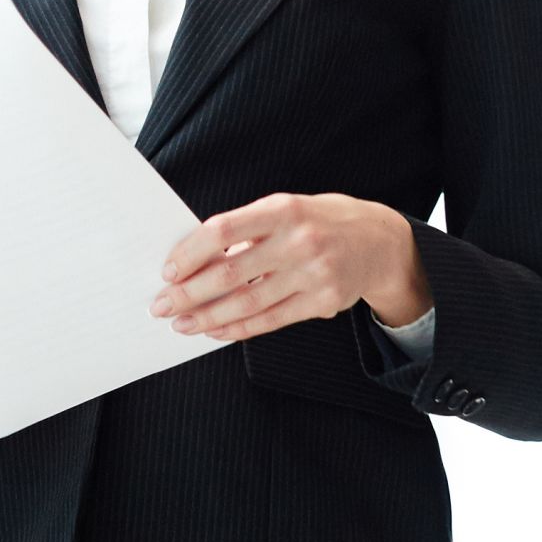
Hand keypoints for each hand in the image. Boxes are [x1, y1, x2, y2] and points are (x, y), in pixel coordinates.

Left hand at [152, 191, 430, 341]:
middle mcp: (299, 241)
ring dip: (208, 317)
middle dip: (189, 293)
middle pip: (231, 274)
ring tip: (182, 324)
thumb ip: (245, 231)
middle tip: (162, 305)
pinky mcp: (324, 302)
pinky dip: (239, 328)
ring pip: (248, 303)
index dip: (190, 253)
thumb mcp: (285, 210)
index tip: (168, 271)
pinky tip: (216, 331)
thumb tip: (194, 260)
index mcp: (282, 210)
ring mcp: (314, 274)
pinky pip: (271, 320)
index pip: (223, 230)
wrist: (380, 241)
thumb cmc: (319, 221)